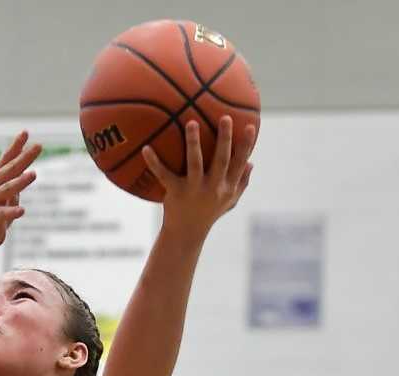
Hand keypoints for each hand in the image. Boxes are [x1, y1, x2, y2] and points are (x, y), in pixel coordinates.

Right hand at [0, 132, 40, 250]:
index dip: (16, 146)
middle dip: (24, 157)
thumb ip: (15, 180)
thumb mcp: (6, 194)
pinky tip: (22, 210)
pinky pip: (4, 213)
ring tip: (33, 174)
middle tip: (38, 146)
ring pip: (7, 189)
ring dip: (21, 182)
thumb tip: (28, 166)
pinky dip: (13, 211)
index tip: (26, 132)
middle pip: (10, 169)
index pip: (7, 159)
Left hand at [142, 117, 254, 237]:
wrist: (186, 235)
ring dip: (193, 142)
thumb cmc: (208, 214)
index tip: (249, 125)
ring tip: (191, 122)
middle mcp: (213, 188)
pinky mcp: (175, 193)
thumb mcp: (229, 202)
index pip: (239, 163)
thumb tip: (251, 162)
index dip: (245, 145)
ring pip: (195, 163)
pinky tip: (146, 148)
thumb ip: (241, 183)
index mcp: (227, 187)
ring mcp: (194, 190)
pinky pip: (164, 175)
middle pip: (221, 160)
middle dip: (224, 138)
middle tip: (225, 117)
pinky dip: (154, 162)